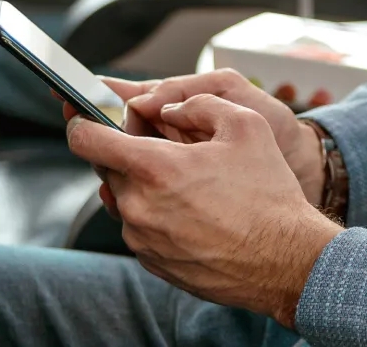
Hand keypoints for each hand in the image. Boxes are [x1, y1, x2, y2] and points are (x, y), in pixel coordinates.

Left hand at [67, 95, 340, 326]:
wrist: (283, 260)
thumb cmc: (267, 192)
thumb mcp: (246, 124)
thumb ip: (198, 104)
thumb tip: (169, 109)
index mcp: (154, 168)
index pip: (86, 139)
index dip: (83, 120)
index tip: (90, 114)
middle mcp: (138, 206)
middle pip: (107, 167)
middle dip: (129, 151)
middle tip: (169, 147)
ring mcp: (142, 240)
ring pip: (125, 197)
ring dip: (146, 184)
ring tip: (193, 184)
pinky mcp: (151, 262)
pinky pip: (141, 226)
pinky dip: (158, 212)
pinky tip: (196, 210)